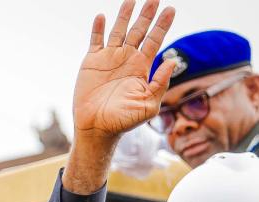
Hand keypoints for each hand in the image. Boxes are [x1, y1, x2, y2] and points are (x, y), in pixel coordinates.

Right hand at [64, 0, 175, 193]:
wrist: (96, 129)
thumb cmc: (123, 121)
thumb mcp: (149, 106)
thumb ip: (160, 84)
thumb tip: (171, 62)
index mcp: (141, 68)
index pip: (155, 40)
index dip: (163, 25)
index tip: (171, 10)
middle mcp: (126, 60)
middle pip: (139, 31)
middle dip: (147, 14)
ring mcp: (108, 59)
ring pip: (118, 31)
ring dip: (124, 15)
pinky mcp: (91, 63)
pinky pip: (95, 41)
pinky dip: (98, 29)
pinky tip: (101, 16)